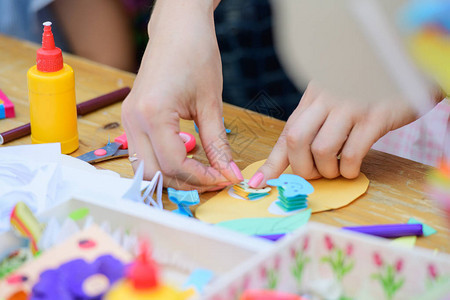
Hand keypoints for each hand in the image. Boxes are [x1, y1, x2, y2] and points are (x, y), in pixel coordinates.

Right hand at [121, 0, 242, 191]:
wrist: (178, 27)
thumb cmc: (196, 54)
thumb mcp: (210, 103)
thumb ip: (218, 144)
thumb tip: (229, 173)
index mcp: (153, 114)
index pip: (174, 164)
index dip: (202, 177)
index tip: (224, 178)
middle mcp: (133, 120)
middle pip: (155, 172)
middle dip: (186, 182)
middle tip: (214, 178)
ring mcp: (128, 119)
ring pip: (146, 167)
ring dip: (172, 175)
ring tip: (201, 171)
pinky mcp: (131, 118)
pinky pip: (143, 153)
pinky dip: (163, 162)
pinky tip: (186, 158)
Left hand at [248, 81, 418, 187]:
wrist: (405, 72)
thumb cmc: (366, 95)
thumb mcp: (334, 103)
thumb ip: (315, 123)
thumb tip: (297, 158)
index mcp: (313, 98)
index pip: (286, 132)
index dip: (271, 162)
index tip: (257, 183)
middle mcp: (327, 99)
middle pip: (296, 140)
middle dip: (302, 168)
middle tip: (317, 174)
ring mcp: (350, 106)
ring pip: (321, 150)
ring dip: (327, 170)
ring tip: (338, 170)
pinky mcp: (374, 117)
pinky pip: (351, 153)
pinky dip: (348, 169)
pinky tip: (353, 168)